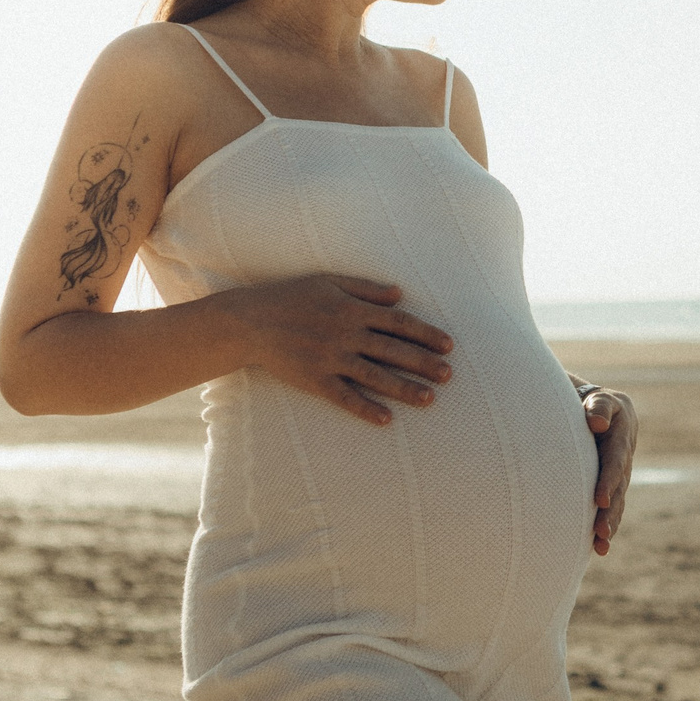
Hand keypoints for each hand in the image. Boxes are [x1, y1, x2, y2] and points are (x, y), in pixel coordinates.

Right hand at [209, 275, 452, 424]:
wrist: (250, 321)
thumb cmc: (291, 296)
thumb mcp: (329, 281)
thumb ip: (366, 288)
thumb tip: (400, 294)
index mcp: (352, 309)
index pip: (398, 323)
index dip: (426, 334)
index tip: (449, 345)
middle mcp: (345, 334)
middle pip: (393, 350)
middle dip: (424, 363)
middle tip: (450, 375)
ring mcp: (330, 358)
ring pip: (375, 376)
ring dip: (404, 388)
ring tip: (430, 399)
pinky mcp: (314, 380)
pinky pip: (344, 397)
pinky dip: (365, 408)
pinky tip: (386, 419)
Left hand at [580, 385, 638, 555]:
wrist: (599, 411)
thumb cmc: (592, 402)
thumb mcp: (598, 398)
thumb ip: (598, 407)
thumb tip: (597, 423)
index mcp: (621, 434)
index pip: (614, 459)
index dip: (608, 479)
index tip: (599, 499)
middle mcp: (623, 457)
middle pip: (618, 486)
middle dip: (609, 510)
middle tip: (600, 530)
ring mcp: (620, 473)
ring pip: (617, 501)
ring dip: (610, 523)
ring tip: (600, 544)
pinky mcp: (613, 485)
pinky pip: (613, 506)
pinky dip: (608, 526)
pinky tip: (599, 547)